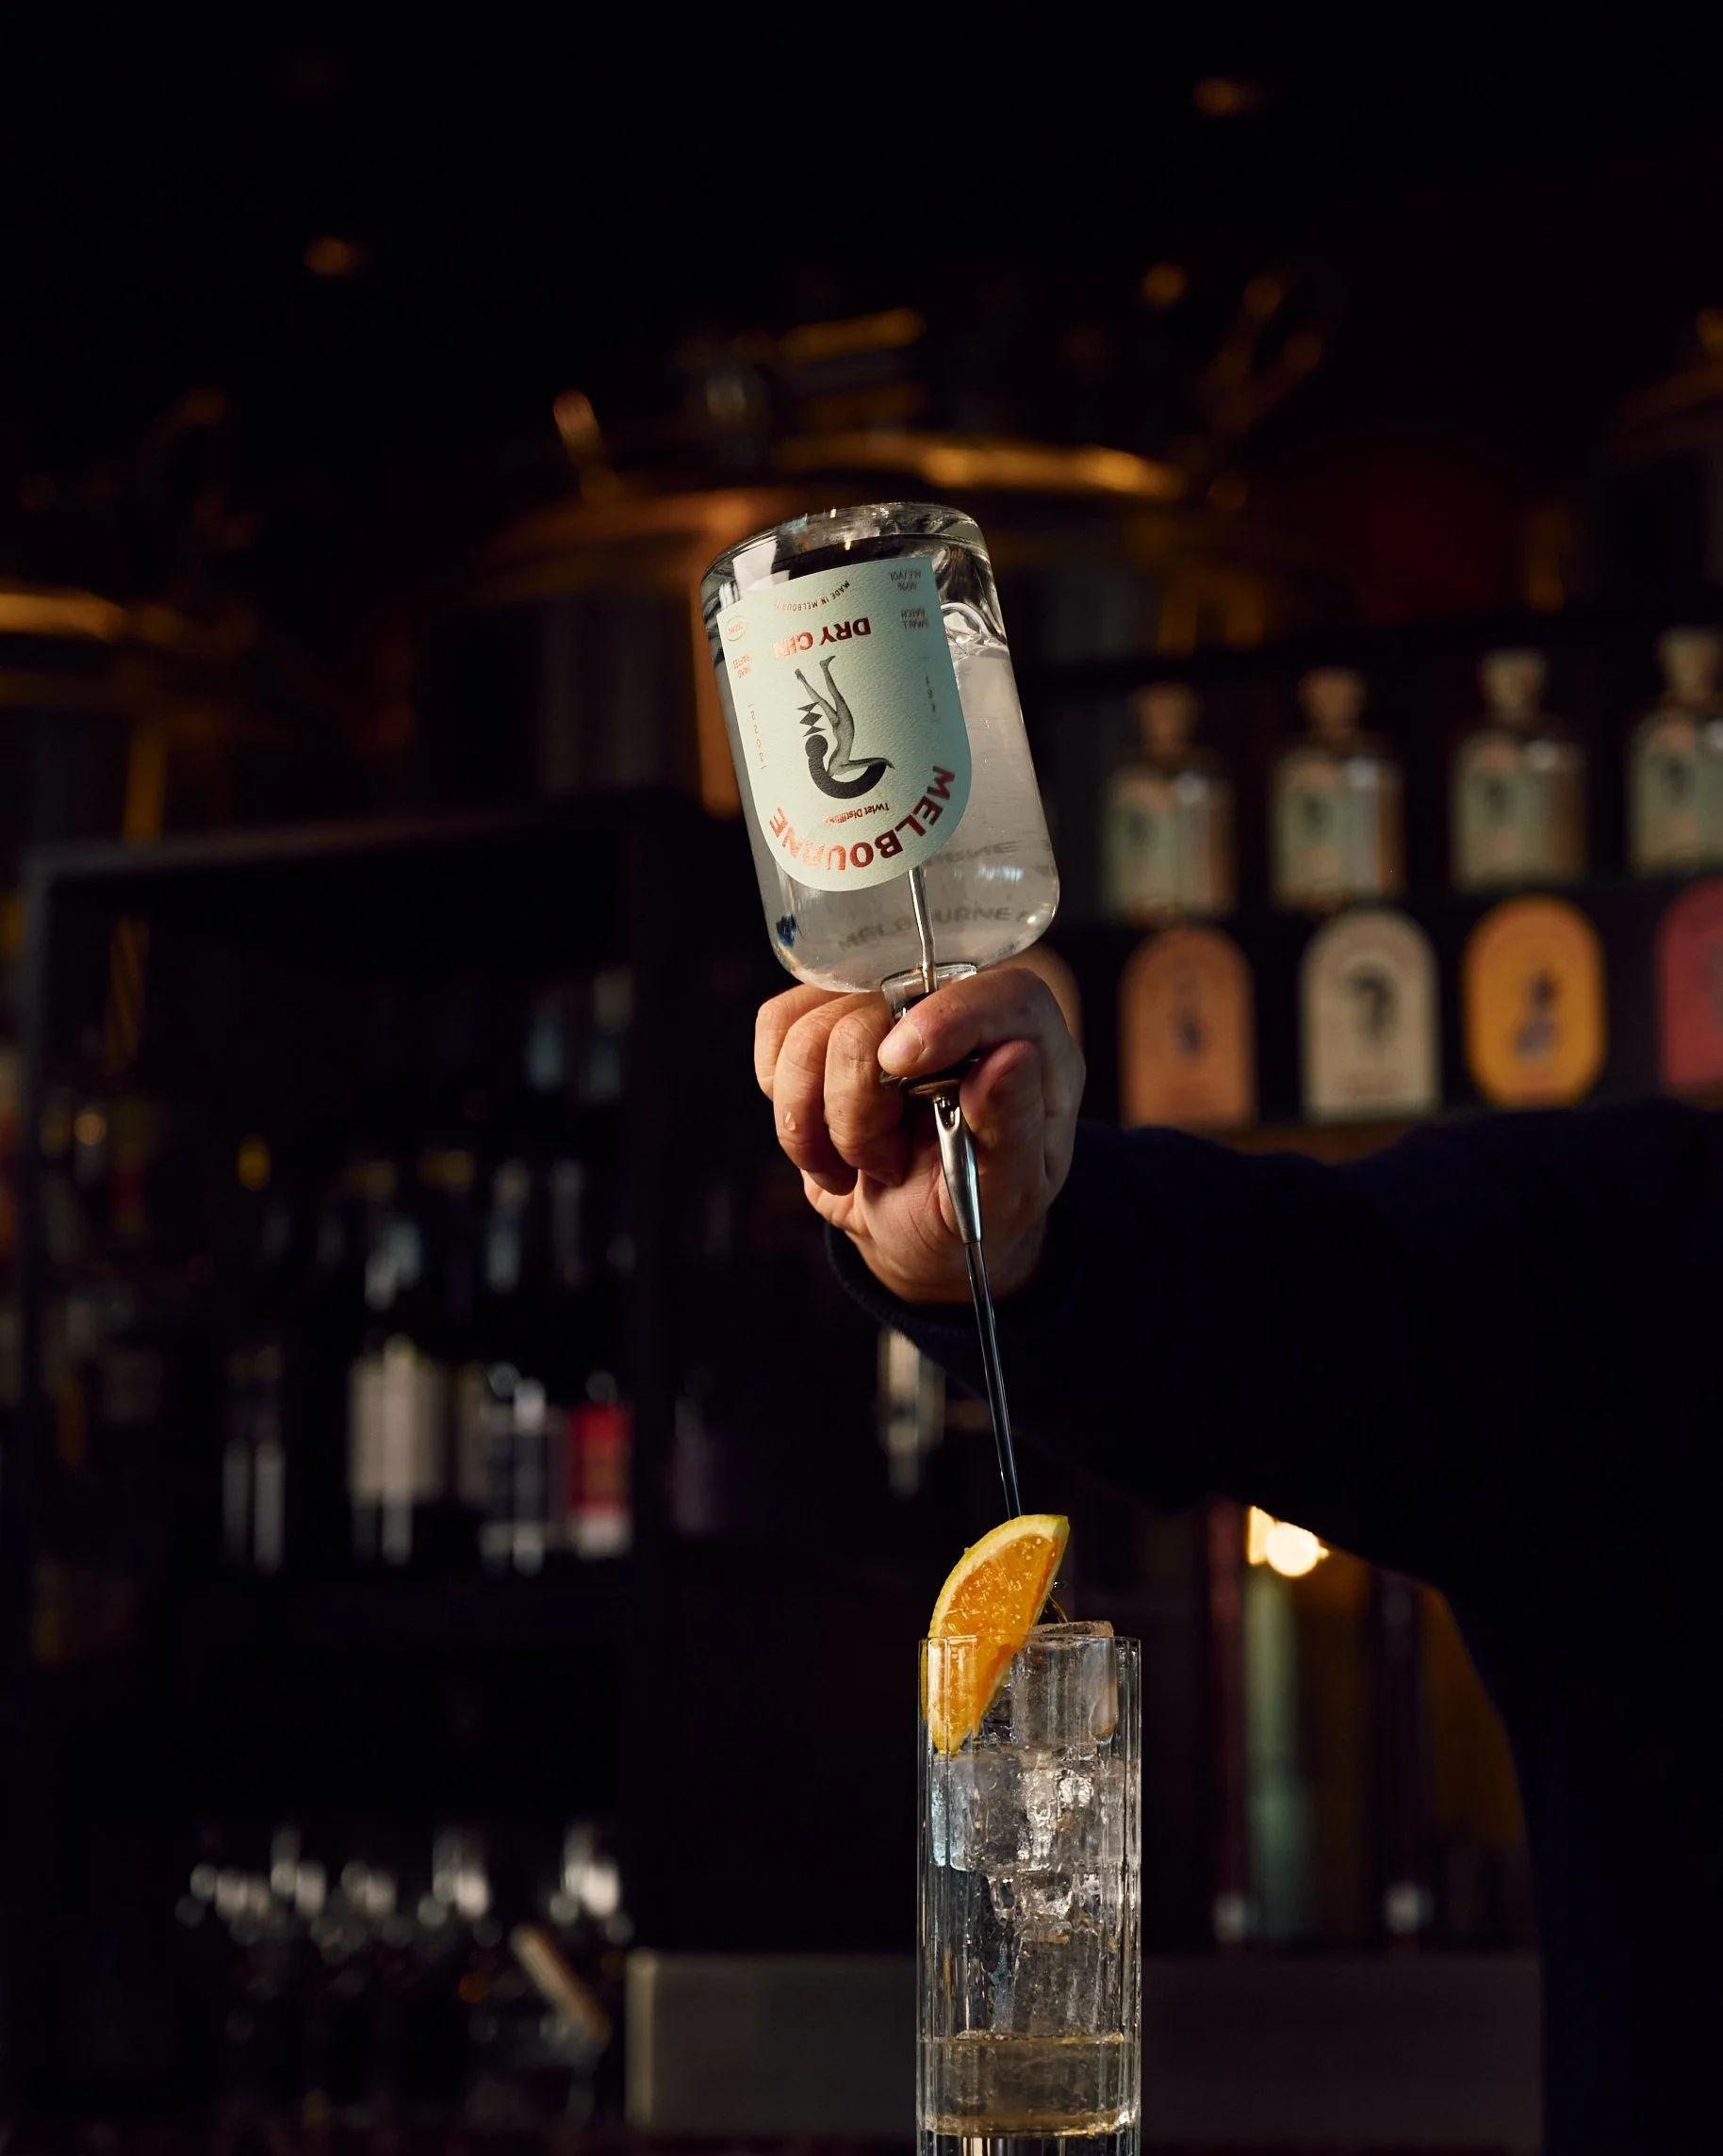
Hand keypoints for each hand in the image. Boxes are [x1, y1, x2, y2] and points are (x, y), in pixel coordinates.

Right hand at [753, 964, 1084, 1303]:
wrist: (923, 1229)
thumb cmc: (977, 1206)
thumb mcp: (1009, 1189)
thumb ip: (1015, 1124)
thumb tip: (1013, 1055)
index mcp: (1024, 1037)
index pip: (997, 994)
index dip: (946, 1017)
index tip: (901, 1064)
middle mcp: (954, 1006)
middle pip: (872, 1011)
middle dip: (859, 1107)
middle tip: (888, 1163)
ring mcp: (883, 1008)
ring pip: (810, 1029)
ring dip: (818, 1119)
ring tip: (860, 1163)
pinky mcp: (824, 1019)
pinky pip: (777, 1030)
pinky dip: (788, 1105)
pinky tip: (823, 1141)